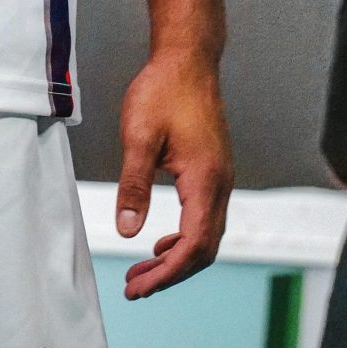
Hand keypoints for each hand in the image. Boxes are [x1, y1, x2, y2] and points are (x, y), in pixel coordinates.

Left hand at [115, 50, 232, 298]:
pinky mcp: (213, 171)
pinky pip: (204, 218)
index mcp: (205, 180)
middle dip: (170, 274)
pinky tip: (160, 241)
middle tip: (134, 287)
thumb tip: (126, 230)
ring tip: (142, 271)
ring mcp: (220, 178)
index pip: (193, 245)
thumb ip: (133, 185)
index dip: (166, 273)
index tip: (137, 287)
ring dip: (176, 258)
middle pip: (204, 249)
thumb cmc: (163, 90)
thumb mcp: (139, 136)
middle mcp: (220, 184)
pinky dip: (183, 239)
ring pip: (206, 236)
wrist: (188, 59)